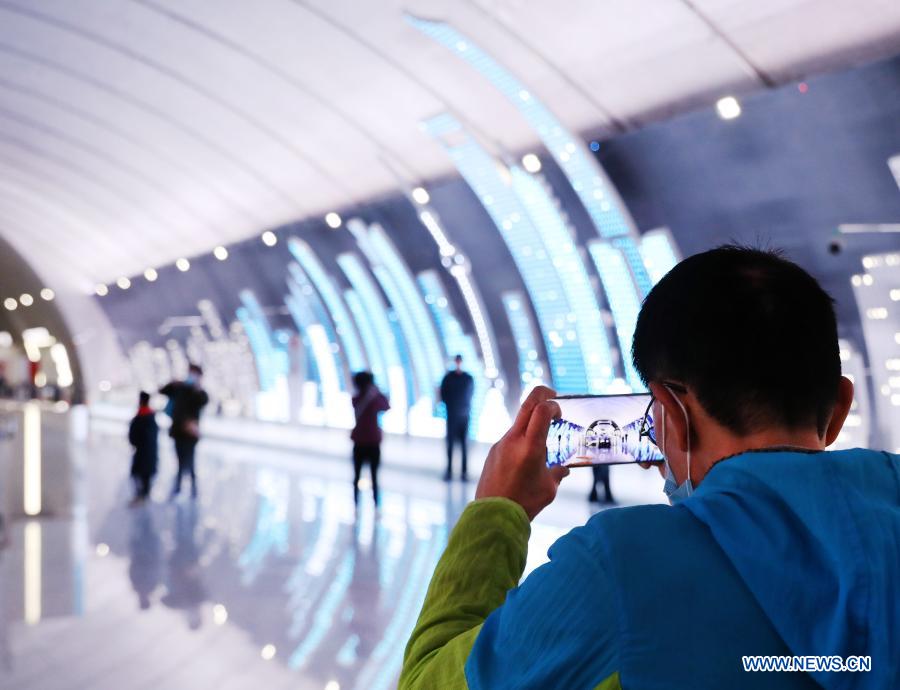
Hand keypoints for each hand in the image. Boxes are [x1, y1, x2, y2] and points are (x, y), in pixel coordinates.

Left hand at [475, 386, 568, 520]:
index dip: (553, 404)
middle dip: (542, 395)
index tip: (560, 413)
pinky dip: (522, 439)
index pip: (541, 410)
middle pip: (527, 404)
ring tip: (543, 441)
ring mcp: (501, 444)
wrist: (493, 515)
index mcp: (530, 446)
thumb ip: (557, 473)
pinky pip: (510, 438)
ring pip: (518, 422)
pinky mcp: (493, 451)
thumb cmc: (524, 503)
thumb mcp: (549, 488)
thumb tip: (563, 469)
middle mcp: (513, 440)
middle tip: (553, 397)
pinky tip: (526, 458)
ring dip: (532, 422)